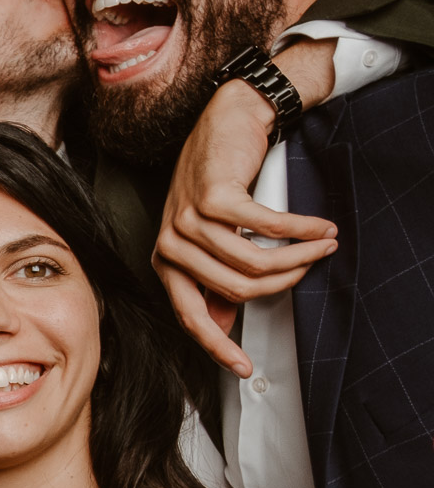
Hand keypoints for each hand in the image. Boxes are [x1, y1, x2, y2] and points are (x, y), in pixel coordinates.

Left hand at [156, 63, 337, 375]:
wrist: (227, 119)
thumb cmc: (220, 177)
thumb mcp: (211, 235)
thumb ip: (215, 278)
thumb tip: (225, 325)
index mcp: (166, 259)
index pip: (189, 316)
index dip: (217, 346)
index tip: (245, 369)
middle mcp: (170, 242)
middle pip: (237, 290)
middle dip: (284, 283)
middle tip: (311, 267)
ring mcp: (188, 219)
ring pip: (254, 264)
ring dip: (300, 257)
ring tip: (322, 246)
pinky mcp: (214, 197)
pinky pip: (268, 231)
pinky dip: (302, 232)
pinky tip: (320, 228)